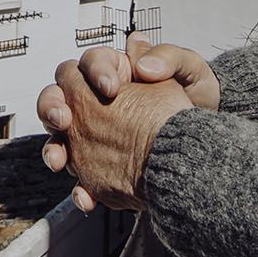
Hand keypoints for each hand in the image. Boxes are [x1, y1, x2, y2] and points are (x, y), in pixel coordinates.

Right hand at [39, 36, 209, 211]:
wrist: (205, 142)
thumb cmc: (198, 97)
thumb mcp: (191, 71)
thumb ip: (168, 58)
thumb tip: (142, 64)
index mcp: (115, 71)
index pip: (90, 63)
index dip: (94, 73)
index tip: (111, 89)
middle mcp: (96, 101)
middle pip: (58, 96)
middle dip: (52, 106)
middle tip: (64, 119)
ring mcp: (93, 134)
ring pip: (59, 138)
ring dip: (53, 149)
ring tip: (59, 161)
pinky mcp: (99, 164)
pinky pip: (81, 178)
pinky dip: (79, 190)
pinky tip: (86, 198)